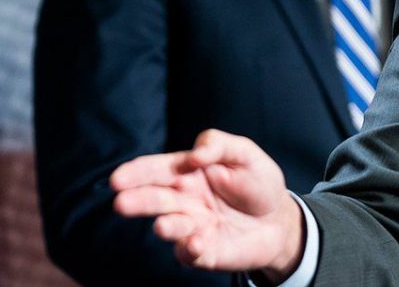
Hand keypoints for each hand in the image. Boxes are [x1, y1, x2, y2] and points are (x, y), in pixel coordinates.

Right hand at [111, 129, 304, 280]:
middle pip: (156, 198)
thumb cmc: (258, 183)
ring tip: (162, 225)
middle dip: (138, 200)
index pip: (157, 170)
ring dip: (165, 226)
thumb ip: (218, 145)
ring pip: (170, 226)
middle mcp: (183, 201)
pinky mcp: (203, 252)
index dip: (137, 173)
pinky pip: (190, 253)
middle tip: (121, 203)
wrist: (279, 220)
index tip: (119, 178)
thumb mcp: (245, 153)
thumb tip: (194, 155)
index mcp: (188, 173)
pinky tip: (198, 242)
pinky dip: (191, 249)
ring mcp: (191, 228)